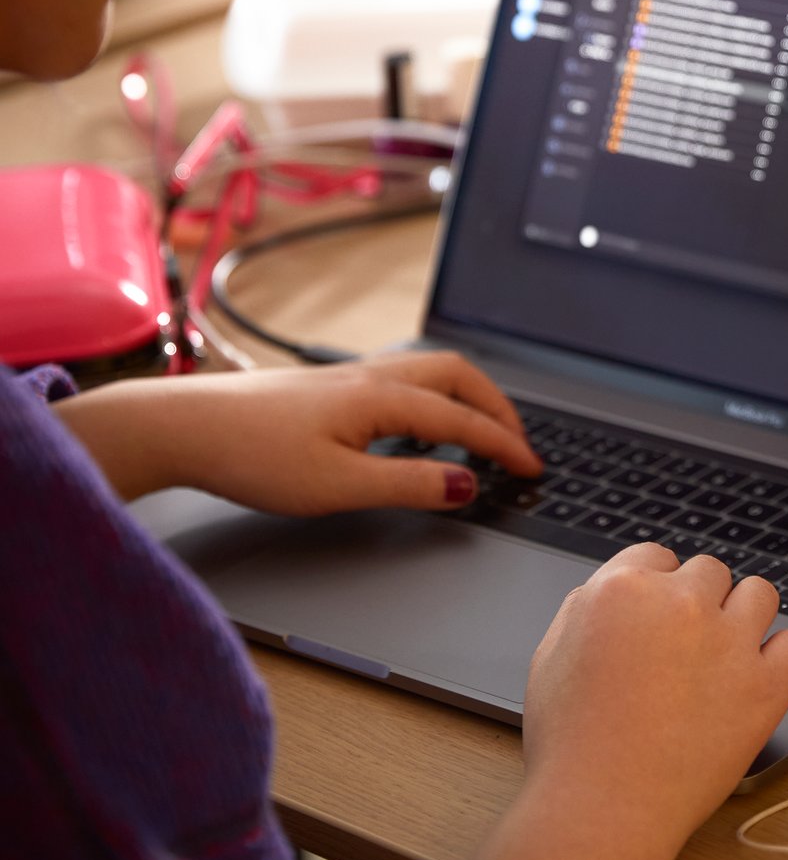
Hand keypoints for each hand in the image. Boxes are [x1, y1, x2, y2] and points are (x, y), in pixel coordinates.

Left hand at [55, 350, 540, 512]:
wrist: (183, 426)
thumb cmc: (252, 456)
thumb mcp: (338, 487)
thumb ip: (409, 485)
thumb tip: (467, 485)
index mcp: (383, 398)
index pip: (464, 420)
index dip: (504, 446)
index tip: (533, 470)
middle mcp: (374, 377)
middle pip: (459, 376)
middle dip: (498, 408)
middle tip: (518, 446)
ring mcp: (350, 377)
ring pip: (431, 372)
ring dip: (467, 398)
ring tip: (481, 433)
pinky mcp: (330, 387)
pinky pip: (404, 379)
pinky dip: (435, 398)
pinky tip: (419, 429)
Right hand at [421, 545, 787, 859]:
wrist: (600, 811)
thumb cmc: (569, 743)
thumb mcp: (551, 654)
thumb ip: (587, 607)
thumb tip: (620, 590)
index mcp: (624, 588)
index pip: (659, 557)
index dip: (657, 589)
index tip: (658, 619)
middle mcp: (681, 602)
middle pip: (709, 571)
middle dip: (699, 602)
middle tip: (686, 648)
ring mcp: (730, 642)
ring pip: (760, 593)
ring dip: (744, 616)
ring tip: (726, 654)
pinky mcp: (766, 686)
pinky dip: (778, 659)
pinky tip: (755, 679)